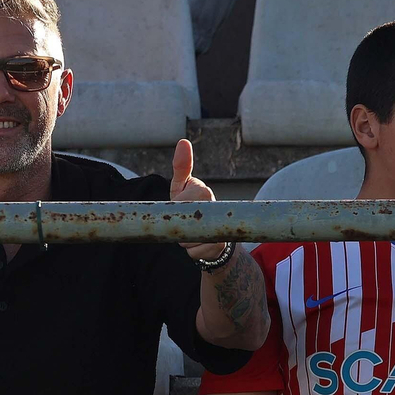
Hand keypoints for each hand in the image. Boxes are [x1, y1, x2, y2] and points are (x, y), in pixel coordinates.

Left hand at [170, 139, 225, 261]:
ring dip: (184, 241)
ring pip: (186, 241)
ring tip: (193, 234)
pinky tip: (200, 244)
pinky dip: (192, 252)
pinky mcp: (220, 245)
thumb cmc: (191, 205)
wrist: (212, 235)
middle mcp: (214, 207)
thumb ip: (180, 166)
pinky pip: (194, 253)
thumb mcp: (181, 187)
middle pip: (181, 224)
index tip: (180, 210)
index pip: (177, 205)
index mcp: (203, 191)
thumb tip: (183, 141)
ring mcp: (219, 227)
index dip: (175, 212)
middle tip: (184, 224)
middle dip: (179, 227)